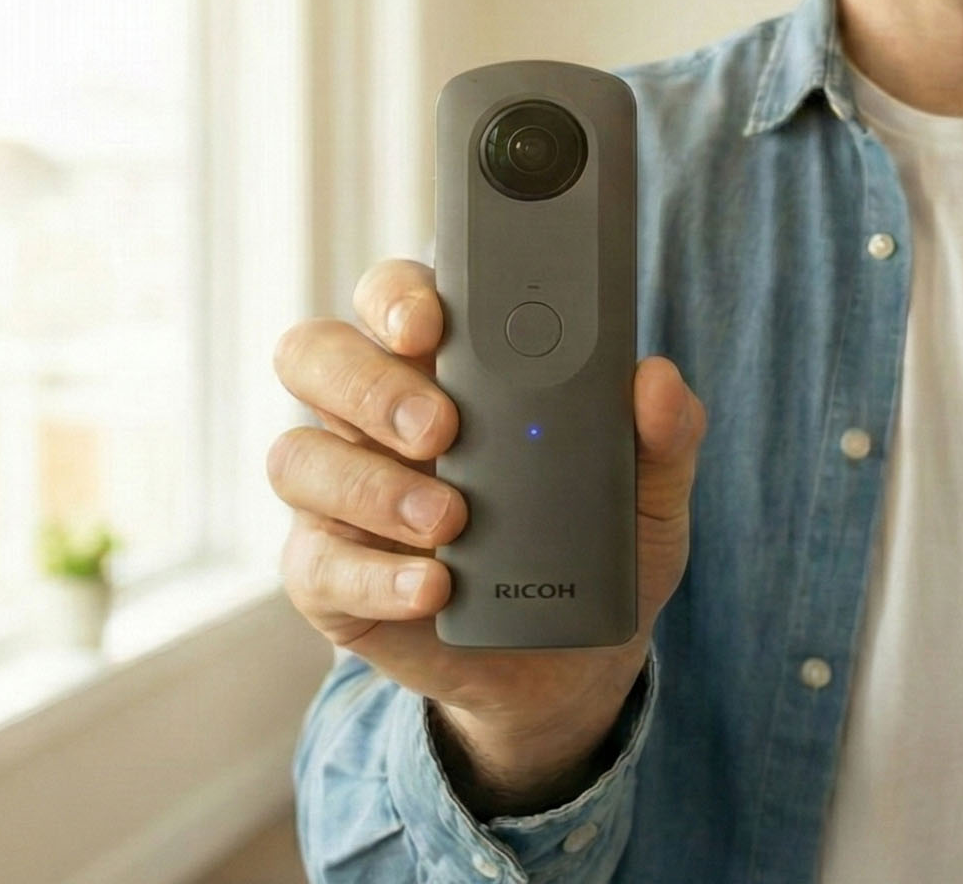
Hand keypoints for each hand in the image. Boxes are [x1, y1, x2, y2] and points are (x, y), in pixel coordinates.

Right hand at [269, 259, 706, 813]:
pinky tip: (431, 587)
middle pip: (316, 356)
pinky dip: (375, 575)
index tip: (430, 323)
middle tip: (442, 428)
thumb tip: (658, 381)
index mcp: (444, 365)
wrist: (571, 665)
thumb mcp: (649, 492)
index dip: (397, 297)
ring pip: (298, 456)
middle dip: (370, 384)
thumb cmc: (598, 547)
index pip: (394, 297)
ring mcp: (340, 492)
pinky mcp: (326, 573)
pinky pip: (315, 561)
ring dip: (372, 484)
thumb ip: (663, 433)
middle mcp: (373, 414)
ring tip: (450, 520)